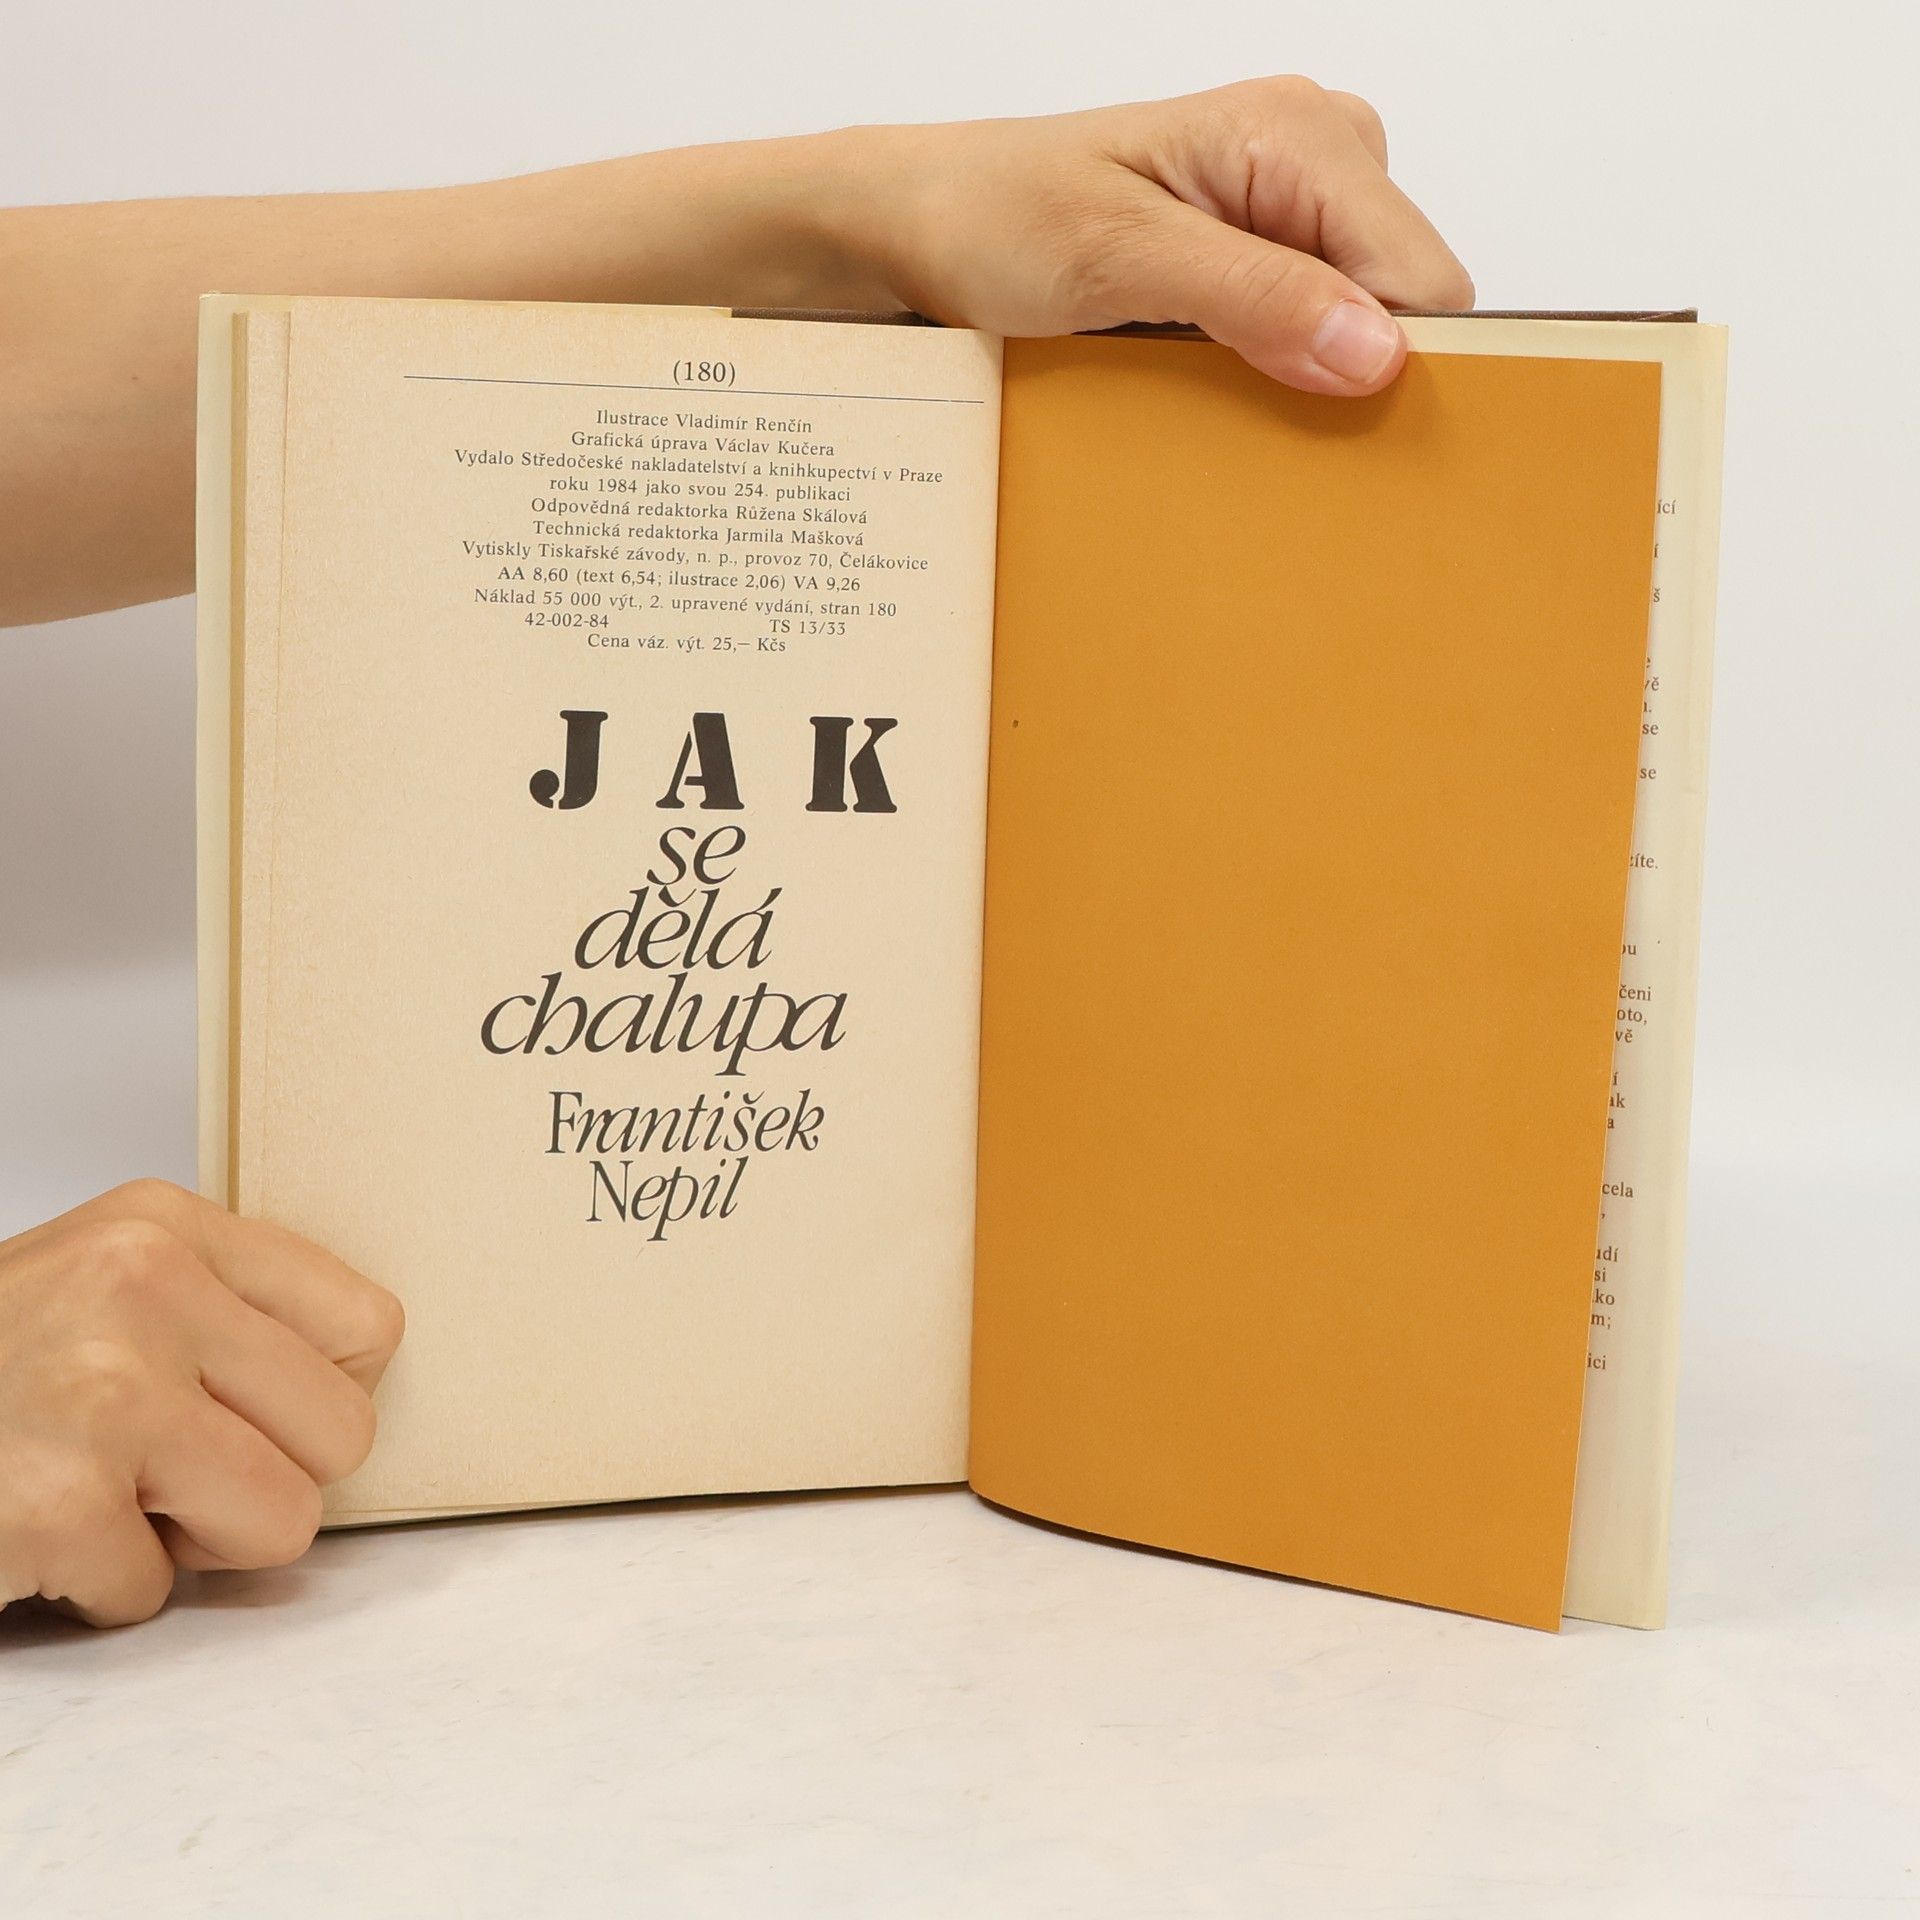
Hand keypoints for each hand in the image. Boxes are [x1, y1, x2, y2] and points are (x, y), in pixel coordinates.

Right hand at [0, 1180, 403, 1625]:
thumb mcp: (98, 1287)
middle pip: (345, 1432)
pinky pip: (157, 1592)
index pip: (369, 1324)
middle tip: (170, 1473)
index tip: (252, 1414)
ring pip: (286, 1521)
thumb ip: (218, 1313)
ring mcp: (103, 1395)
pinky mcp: (58, 1505)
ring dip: (196, 1545)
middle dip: (267, 1480)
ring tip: (109, 1502)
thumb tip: (354, 1382)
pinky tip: (35, 1535)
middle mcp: (143, 1289)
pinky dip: (98, 1590)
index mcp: (164, 1229)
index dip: (319, 1397)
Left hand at [859, 76, 1473, 394]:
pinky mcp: (1259, 256)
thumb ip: (1254, 297)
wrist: (919, 226)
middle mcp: (1314, 159)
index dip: (1403, 366)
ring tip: (1220, 401)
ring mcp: (1290, 210)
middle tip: (1262, 427)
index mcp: (1299, 135)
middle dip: (1354, 377)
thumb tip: (1377, 351)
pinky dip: (1276, 376)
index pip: (1422, 275)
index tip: (1347, 436)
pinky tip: (1216, 391)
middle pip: (1402, 303)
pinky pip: (1312, 331)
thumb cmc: (994, 218)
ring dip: (1309, 383)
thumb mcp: (1118, 259)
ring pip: (1362, 326)